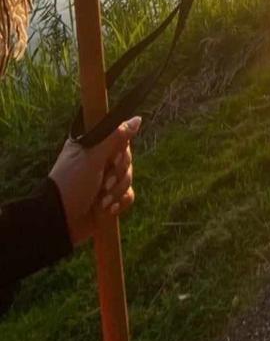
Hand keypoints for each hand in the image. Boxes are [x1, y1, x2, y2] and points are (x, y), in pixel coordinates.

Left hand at [49, 117, 140, 246]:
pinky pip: (128, 195)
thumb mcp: (93, 157)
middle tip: (104, 183)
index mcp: (93, 146)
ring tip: (102, 201)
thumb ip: (116, 138)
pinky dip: (120, 202)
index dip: (121, 150)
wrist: (61, 221)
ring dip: (116, 192)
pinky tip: (109, 209)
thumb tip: (137, 119)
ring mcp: (106, 180)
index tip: (113, 159)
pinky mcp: (111, 198)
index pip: (120, 139)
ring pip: (129, 178)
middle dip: (118, 175)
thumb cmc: (72, 183)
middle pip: (127, 159)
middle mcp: (100, 160)